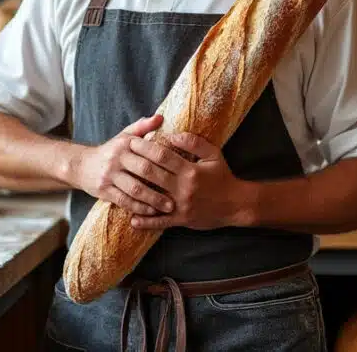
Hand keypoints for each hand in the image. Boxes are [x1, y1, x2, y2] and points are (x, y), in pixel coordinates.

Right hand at [74, 115, 174, 215]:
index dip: (168, 162)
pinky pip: (124, 201)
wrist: (81, 165)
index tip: (184, 171)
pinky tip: (151, 212)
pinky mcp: (103, 190)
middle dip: (164, 183)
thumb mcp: (125, 136)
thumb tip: (161, 117)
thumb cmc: (111, 150)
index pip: (151, 151)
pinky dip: (139, 207)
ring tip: (169, 207)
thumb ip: (143, 127)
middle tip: (181, 194)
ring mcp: (109, 175)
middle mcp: (116, 157)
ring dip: (154, 199)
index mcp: (125, 143)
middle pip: (144, 170)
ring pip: (135, 189)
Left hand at [125, 132, 251, 230]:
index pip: (162, 156)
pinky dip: (146, 222)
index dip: (145, 147)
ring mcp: (181, 206)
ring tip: (120, 184)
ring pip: (152, 198)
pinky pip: (161, 222)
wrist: (236, 204)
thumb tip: (172, 135)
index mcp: (190, 170)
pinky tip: (132, 219)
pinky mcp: (181, 220)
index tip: (132, 141)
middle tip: (121, 156)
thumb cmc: (223, 177)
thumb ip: (194, 142)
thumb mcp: (213, 155)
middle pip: (152, 174)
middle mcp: (183, 188)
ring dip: (135, 191)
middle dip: (135, 163)